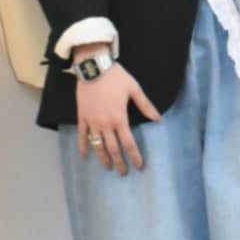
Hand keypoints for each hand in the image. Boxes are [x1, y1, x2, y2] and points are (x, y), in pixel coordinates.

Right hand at [74, 56, 160, 173]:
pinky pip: (82, 135)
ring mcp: (92, 121)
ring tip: (108, 167)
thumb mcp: (134, 89)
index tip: (138, 166)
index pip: (129, 143)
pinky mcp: (82, 117)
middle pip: (113, 149)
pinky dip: (83, 146)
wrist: (94, 67)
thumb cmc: (116, 77)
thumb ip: (145, 106)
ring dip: (103, 158)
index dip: (134, 156)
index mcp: (120, 118)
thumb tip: (158, 119)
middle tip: (123, 173)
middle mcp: (105, 124)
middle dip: (119, 162)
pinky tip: (84, 156)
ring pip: (98, 145)